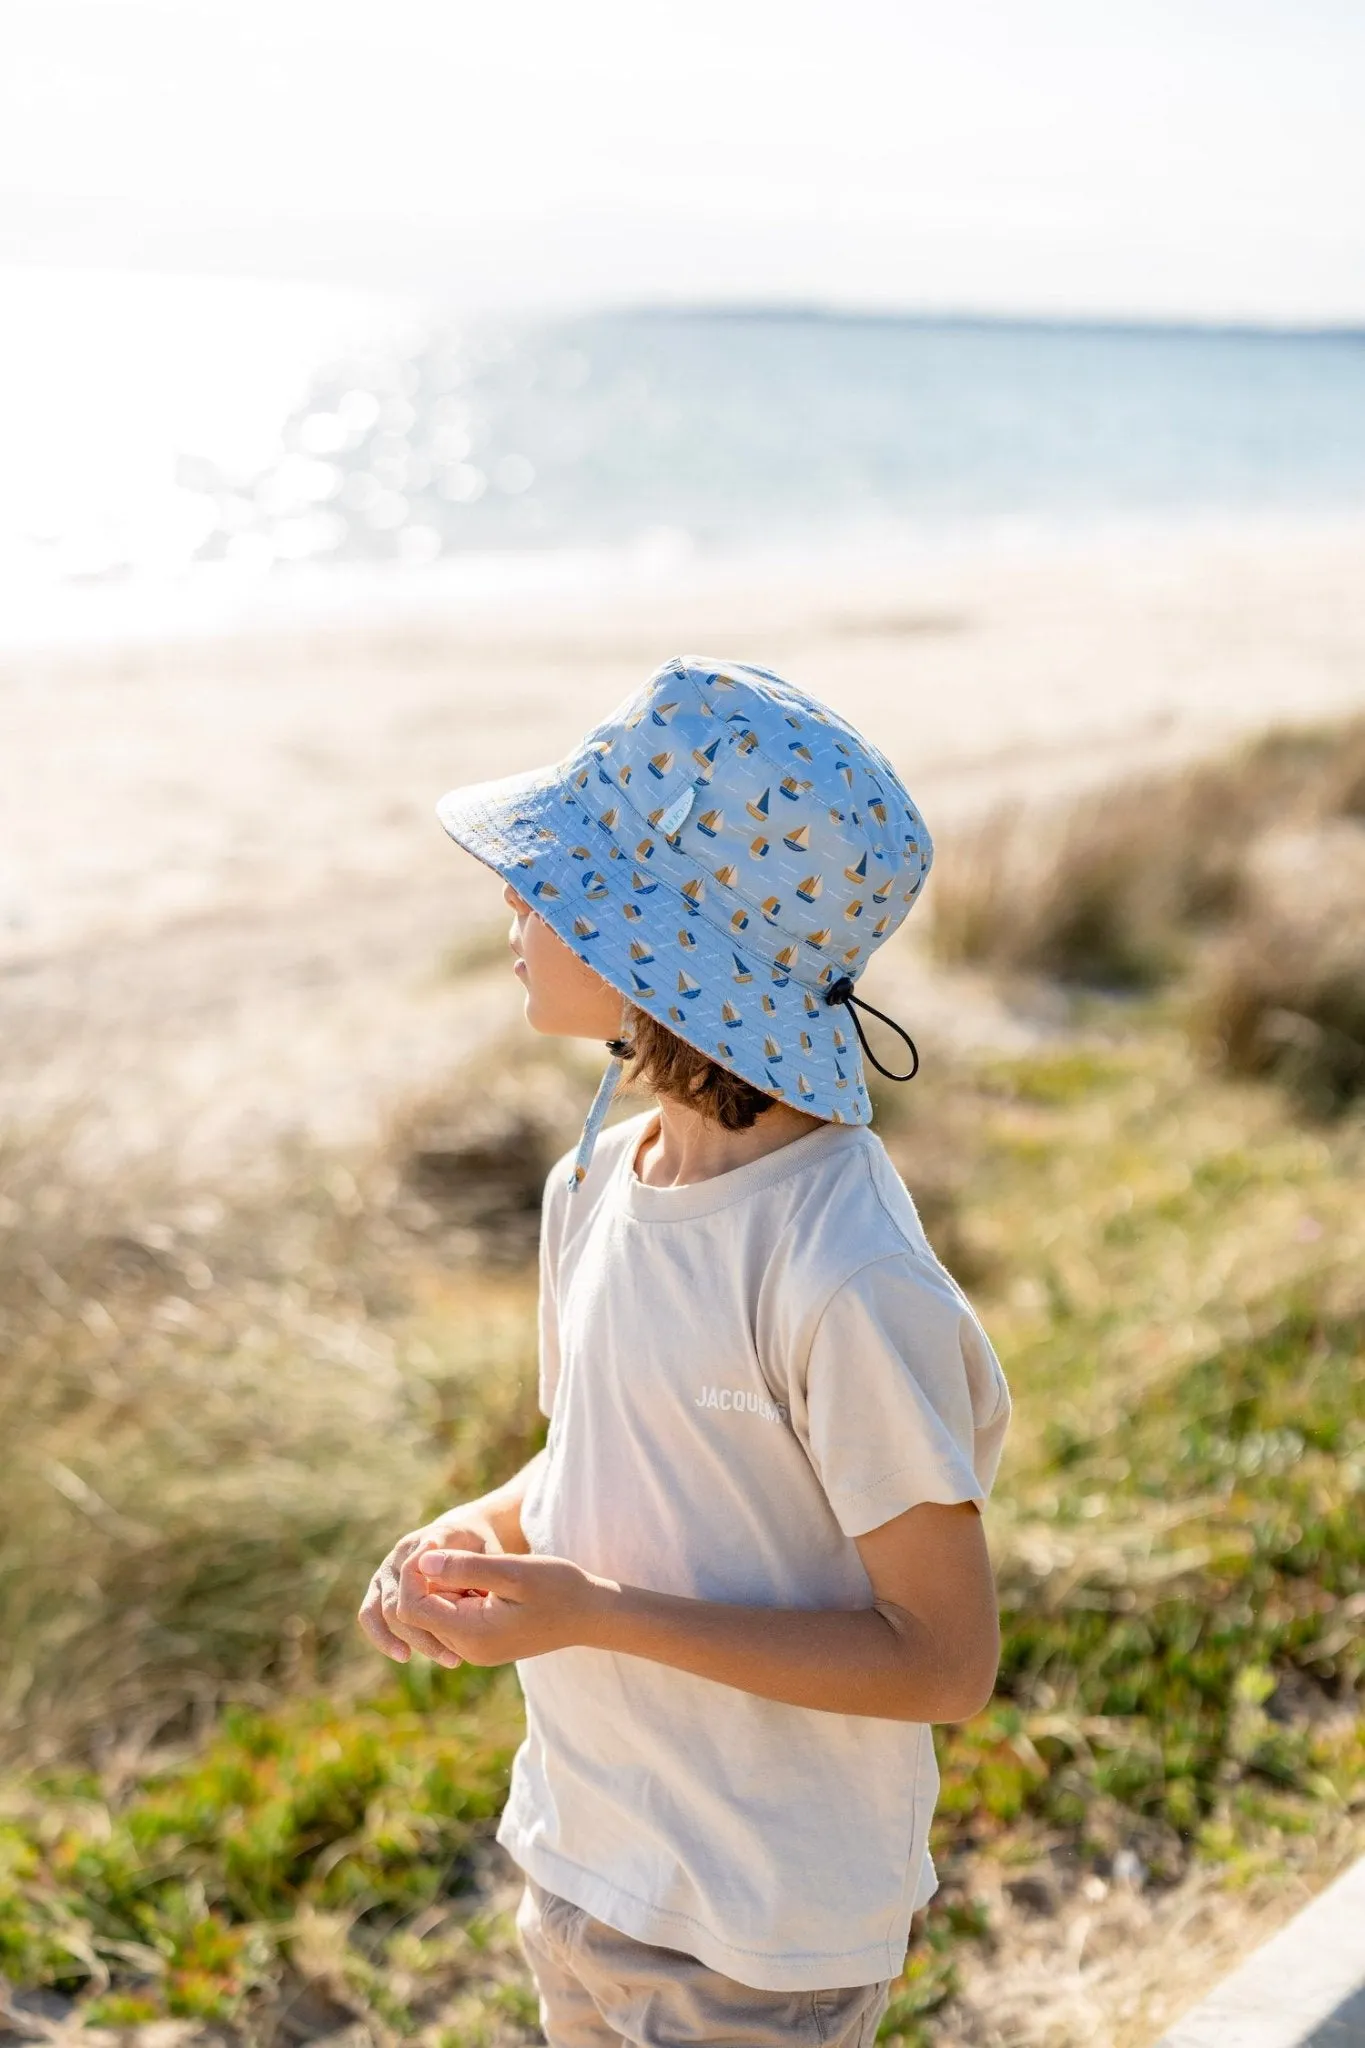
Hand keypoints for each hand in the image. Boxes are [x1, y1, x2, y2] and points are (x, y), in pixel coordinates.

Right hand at [357, 1511, 501, 1666]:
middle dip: (425, 1632)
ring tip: (438, 1659)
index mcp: (428, 1541)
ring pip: (382, 1610)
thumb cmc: (479, 1546)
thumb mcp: (488, 1551)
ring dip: (408, 1638)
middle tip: (456, 1658)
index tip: (453, 1626)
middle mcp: (400, 1554)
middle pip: (401, 1599)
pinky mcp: (380, 1586)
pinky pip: (369, 1613)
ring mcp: (386, 1570)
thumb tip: (473, 1593)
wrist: (460, 1533)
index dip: (433, 1600)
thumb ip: (477, 1569)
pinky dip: (383, 1637)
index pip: (421, 1570)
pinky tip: (404, 1655)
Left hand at [401, 1547, 608, 1666]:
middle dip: (433, 1579)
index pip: (413, 1609)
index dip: (416, 1574)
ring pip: (436, 1612)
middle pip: (421, 1612)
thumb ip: (466, 1567)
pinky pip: (455, 1616)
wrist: (590, 1614)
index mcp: (471, 1635)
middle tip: (469, 1557)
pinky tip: (491, 1583)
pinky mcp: (483, 1642)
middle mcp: (467, 1650)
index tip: (438, 1546)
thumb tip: (422, 1562)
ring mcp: (475, 1649)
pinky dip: (463, 1594)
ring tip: (486, 1571)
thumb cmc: (558, 1587)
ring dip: (450, 1585)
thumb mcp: (513, 1571)